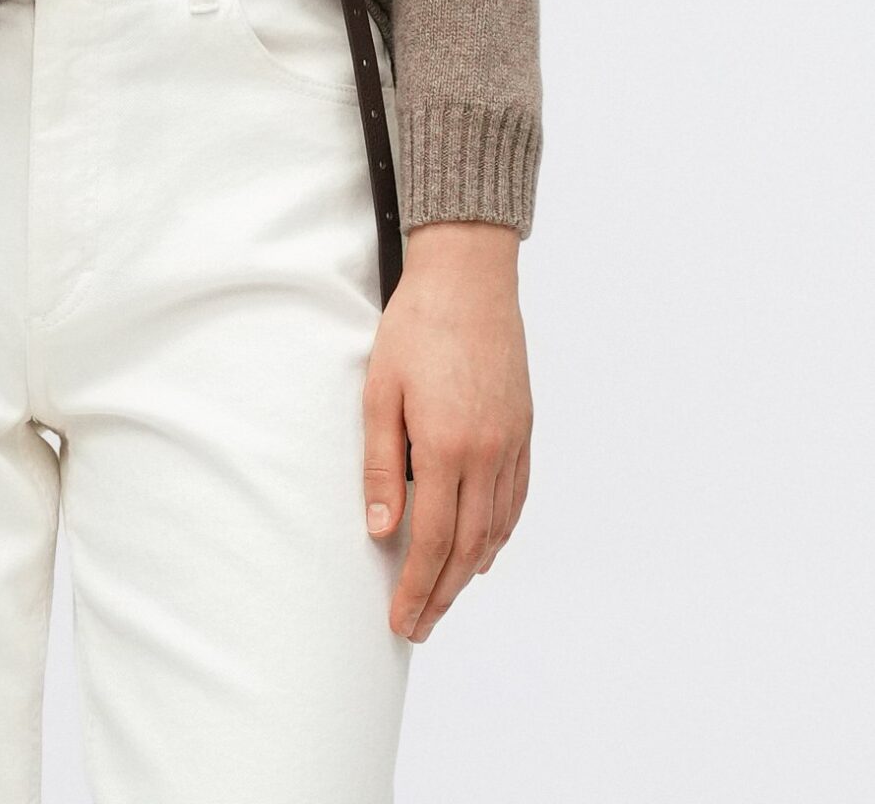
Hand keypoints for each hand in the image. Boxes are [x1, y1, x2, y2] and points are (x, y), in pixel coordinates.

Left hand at [361, 221, 531, 641]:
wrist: (469, 277)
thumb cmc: (416, 326)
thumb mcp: (380, 390)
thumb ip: (379, 463)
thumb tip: (379, 530)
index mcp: (447, 447)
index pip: (432, 540)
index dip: (416, 587)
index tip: (400, 620)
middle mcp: (487, 454)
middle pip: (467, 548)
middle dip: (442, 593)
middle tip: (419, 626)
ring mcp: (512, 443)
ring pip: (495, 529)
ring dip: (470, 571)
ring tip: (445, 598)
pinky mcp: (524, 428)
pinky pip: (516, 499)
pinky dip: (500, 533)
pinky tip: (485, 549)